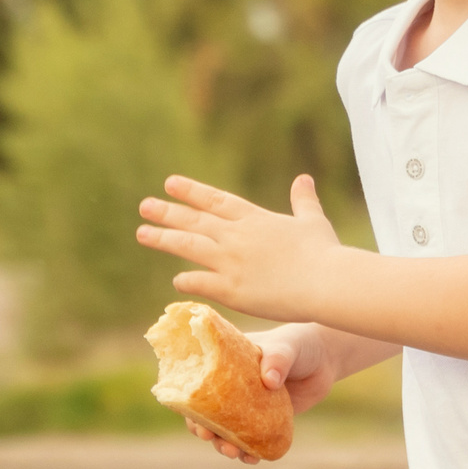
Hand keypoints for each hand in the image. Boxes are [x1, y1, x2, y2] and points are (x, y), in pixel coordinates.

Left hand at [137, 173, 345, 321]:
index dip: (191, 191)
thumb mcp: (312, 220)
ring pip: (189, 247)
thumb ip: (303, 200)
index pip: (215, 200)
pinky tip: (176, 281)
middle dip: (167, 212)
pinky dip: (186, 280)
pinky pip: (200, 282)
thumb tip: (304, 178)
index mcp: (254, 218)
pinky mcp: (232, 289)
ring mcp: (231, 262)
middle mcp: (237, 236)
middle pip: (194, 221)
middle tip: (144, 206)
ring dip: (164, 239)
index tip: (170, 183)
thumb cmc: (324, 252)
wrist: (325, 282)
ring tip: (142, 234)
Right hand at [181, 323, 339, 464]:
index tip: (194, 417)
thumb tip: (268, 380)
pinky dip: (250, 451)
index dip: (191, 404)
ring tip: (234, 453)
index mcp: (225, 365)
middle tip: (211, 438)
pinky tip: (253, 459)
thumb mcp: (286, 346)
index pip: (199, 385)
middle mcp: (232, 388)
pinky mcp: (266, 422)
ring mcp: (248, 407)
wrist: (324, 359)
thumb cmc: (297, 344)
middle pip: (209, 413)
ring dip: (225, 445)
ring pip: (228, 431)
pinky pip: (252, 440)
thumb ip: (278, 359)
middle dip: (205, 429)